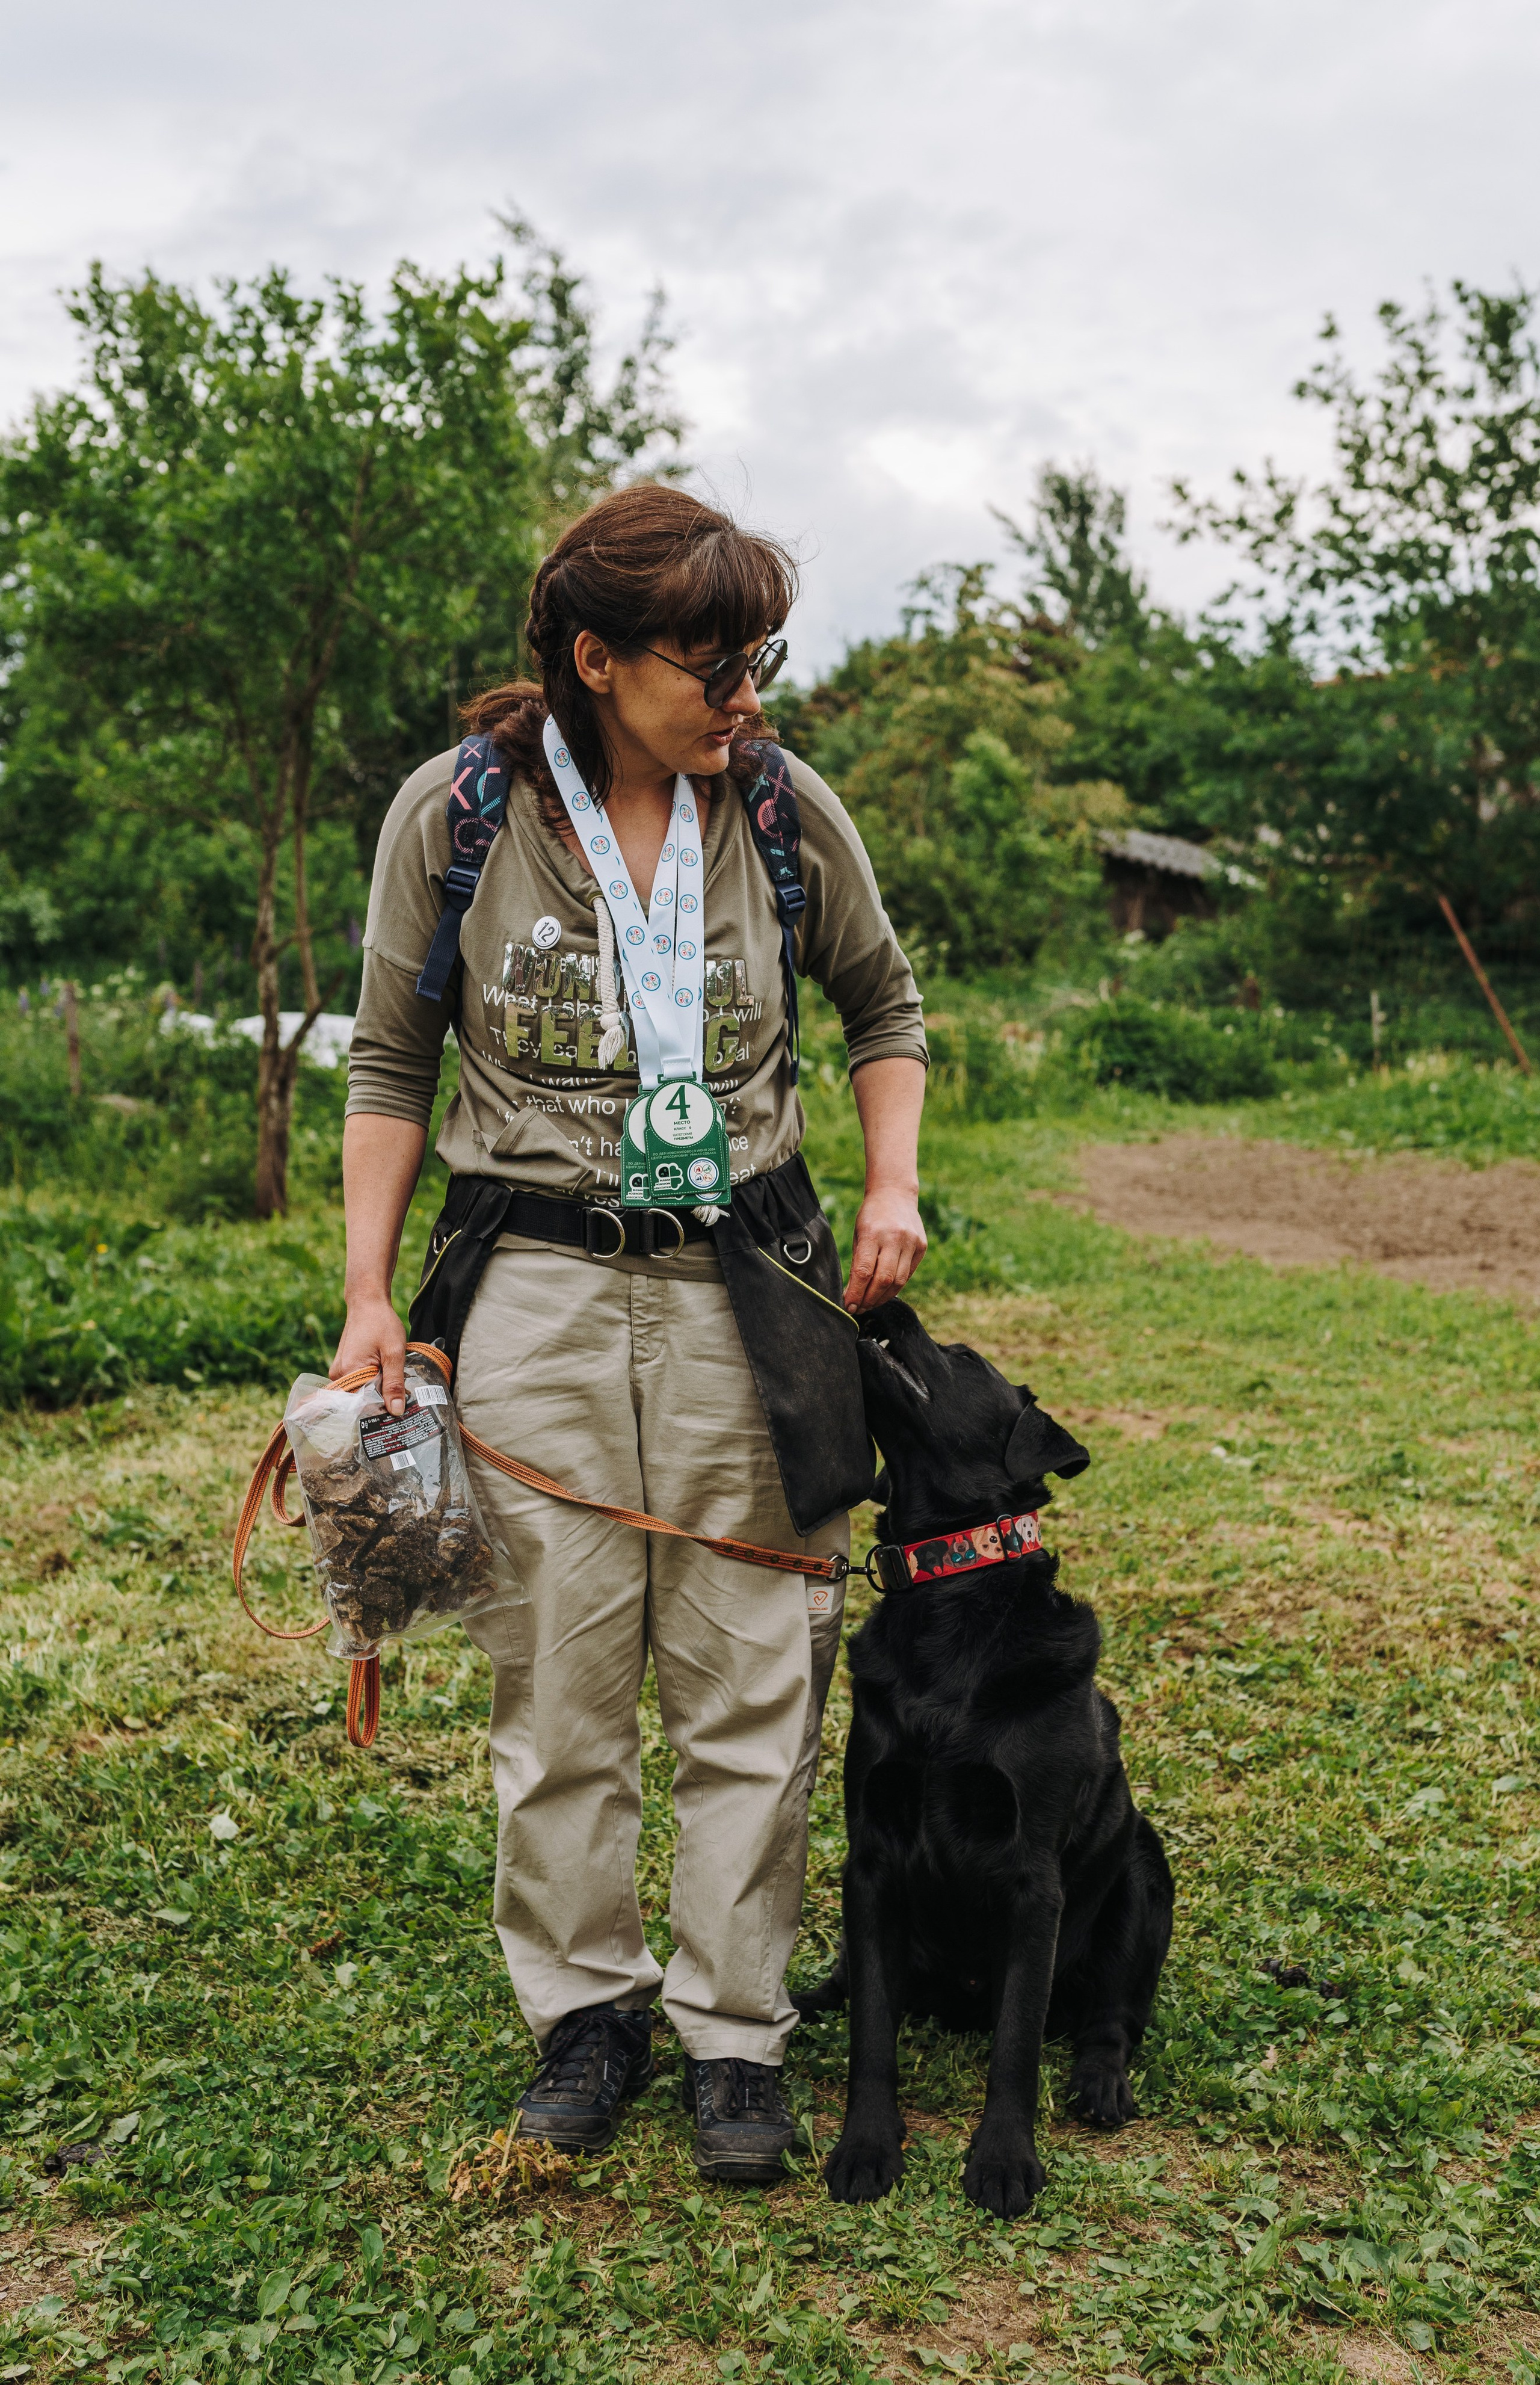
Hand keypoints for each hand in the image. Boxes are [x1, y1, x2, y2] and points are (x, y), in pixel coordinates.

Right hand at [331, 1294, 407, 1414]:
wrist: (368, 1303)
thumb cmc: (381, 1323)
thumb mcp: (394, 1353)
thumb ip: (394, 1382)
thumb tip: (396, 1411)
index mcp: (347, 1372)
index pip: (361, 1405)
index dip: (379, 1410)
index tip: (396, 1413)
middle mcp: (338, 1375)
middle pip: (359, 1400)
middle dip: (379, 1402)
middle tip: (400, 1403)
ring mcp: (339, 1371)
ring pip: (360, 1392)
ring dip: (376, 1392)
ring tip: (395, 1389)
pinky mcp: (344, 1367)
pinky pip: (358, 1382)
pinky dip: (371, 1383)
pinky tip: (385, 1378)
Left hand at [843, 1187, 926, 1312]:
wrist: (895, 1193)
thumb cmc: (871, 1216)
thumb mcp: (858, 1234)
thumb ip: (858, 1262)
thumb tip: (853, 1294)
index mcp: (872, 1233)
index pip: (863, 1271)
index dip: (855, 1293)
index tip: (848, 1306)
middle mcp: (894, 1238)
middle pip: (883, 1280)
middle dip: (869, 1299)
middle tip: (858, 1309)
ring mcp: (911, 1242)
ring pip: (898, 1281)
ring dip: (883, 1297)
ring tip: (870, 1304)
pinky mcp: (921, 1247)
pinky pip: (908, 1274)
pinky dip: (895, 1287)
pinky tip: (884, 1292)